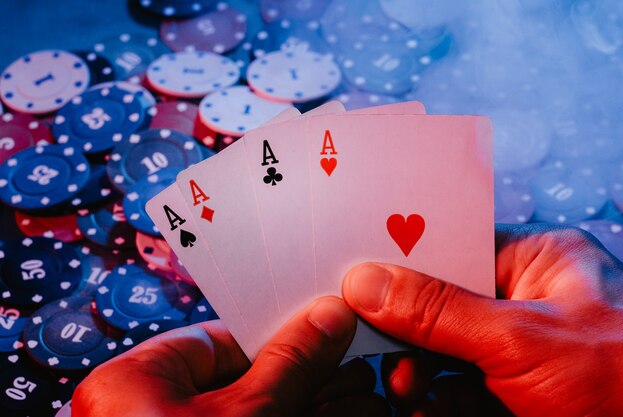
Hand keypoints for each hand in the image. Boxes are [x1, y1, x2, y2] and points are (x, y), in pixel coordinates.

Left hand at [73, 296, 389, 416]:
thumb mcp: (248, 416)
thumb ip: (289, 360)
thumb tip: (326, 316)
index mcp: (135, 384)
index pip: (219, 340)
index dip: (279, 332)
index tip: (324, 329)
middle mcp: (153, 414)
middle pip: (246, 379)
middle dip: (308, 374)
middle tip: (352, 364)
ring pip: (261, 413)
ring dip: (316, 405)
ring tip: (362, 396)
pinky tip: (345, 415)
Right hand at [342, 224, 622, 416]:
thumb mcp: (521, 339)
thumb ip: (440, 312)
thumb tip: (368, 283)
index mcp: (538, 264)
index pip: (451, 246)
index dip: (402, 261)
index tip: (358, 279)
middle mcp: (523, 302)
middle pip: (439, 304)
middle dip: (407, 330)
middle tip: (376, 345)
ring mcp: (516, 353)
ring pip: (440, 350)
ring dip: (416, 371)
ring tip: (405, 387)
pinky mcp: (509, 394)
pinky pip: (453, 387)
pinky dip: (434, 400)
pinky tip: (424, 407)